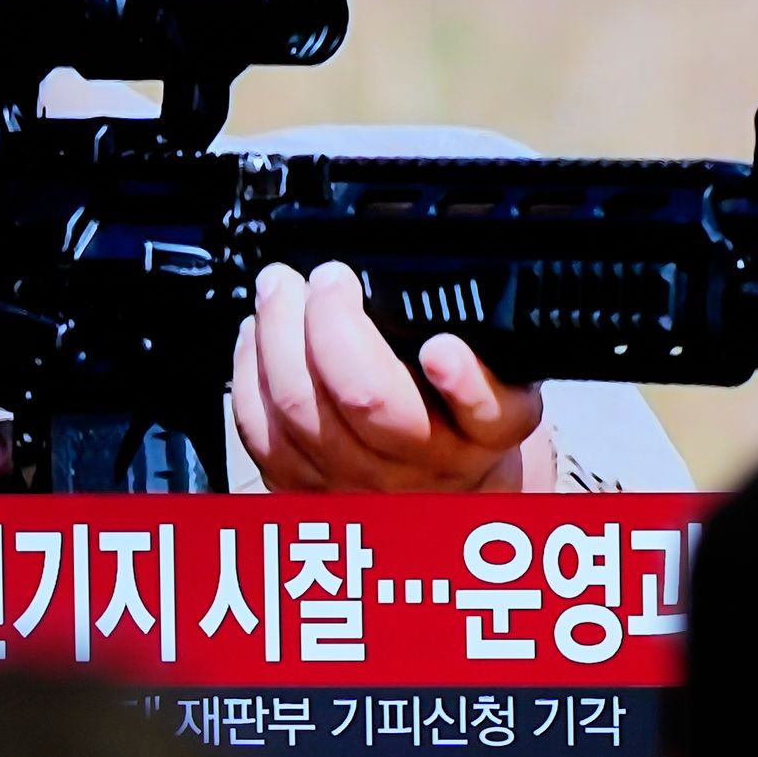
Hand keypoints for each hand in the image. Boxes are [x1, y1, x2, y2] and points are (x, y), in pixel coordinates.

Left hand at [231, 262, 552, 491]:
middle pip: (368, 400)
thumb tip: (448, 265)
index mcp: (484, 432)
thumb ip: (490, 337)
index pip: (483, 411)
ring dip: (279, 334)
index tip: (440, 347)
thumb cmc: (465, 419)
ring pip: (301, 411)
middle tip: (329, 277)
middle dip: (334, 320)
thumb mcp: (507, 377)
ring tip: (281, 288)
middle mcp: (423, 464)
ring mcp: (359, 483)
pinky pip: (261, 435)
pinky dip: (250, 373)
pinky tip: (257, 337)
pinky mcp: (304, 491)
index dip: (460, 380)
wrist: (444, 490)